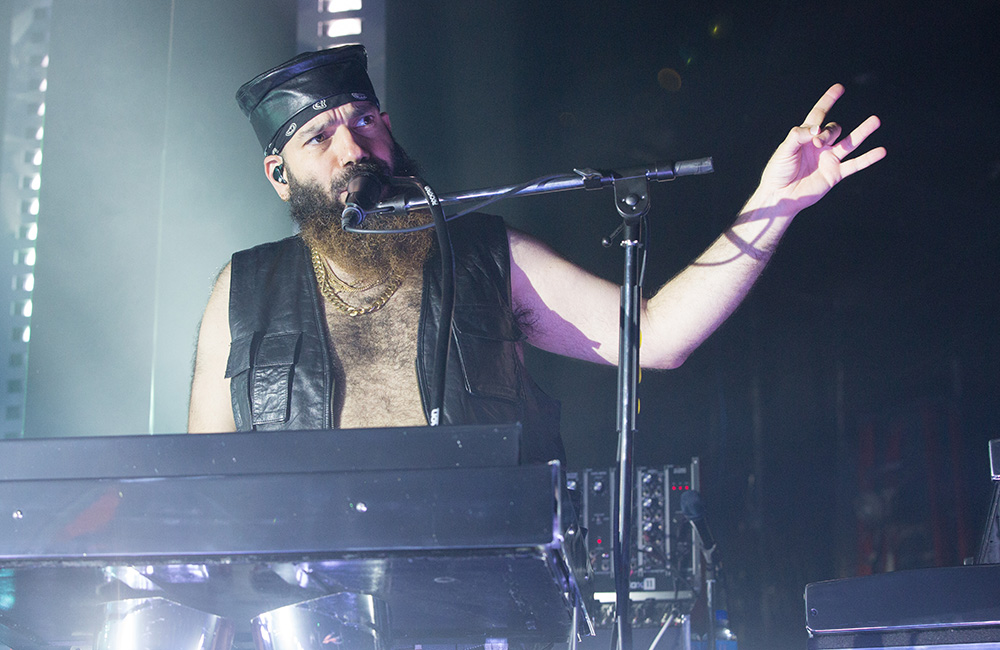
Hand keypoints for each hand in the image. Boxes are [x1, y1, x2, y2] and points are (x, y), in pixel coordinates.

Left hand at [757, 84, 885, 211]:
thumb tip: (818, 128)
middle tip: (818, 143)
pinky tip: (881, 151)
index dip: (828, 101)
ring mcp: (829, 159)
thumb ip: (799, 135)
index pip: (819, 114)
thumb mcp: (785, 149)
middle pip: (834, 129)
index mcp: (806, 137)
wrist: (779, 195)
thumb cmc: (778, 171)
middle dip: (828, 132)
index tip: (839, 88)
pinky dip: (868, 158)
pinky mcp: (834, 173)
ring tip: (875, 120)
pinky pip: (855, 164)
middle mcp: (820, 146)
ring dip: (863, 132)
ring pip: (850, 142)